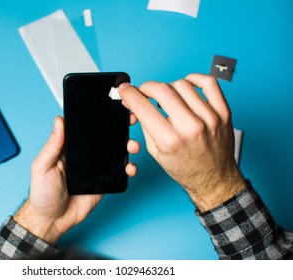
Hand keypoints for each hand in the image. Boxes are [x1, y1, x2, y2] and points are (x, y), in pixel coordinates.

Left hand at [14, 116, 139, 243]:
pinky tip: (130, 167)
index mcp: (69, 148)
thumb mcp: (42, 166)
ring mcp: (96, 169)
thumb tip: (59, 121)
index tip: (111, 108)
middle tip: (129, 120)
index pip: (86, 128)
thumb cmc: (42, 193)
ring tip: (133, 146)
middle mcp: (85, 156)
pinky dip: (128, 168)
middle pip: (105, 138)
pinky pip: (119, 172)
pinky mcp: (104, 182)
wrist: (52, 220)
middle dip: (119, 128)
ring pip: (115, 153)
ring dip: (127, 146)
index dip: (98, 118)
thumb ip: (52, 145)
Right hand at [119, 74, 245, 211]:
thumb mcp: (156, 151)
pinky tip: (187, 85)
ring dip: (169, 87)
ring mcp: (209, 117)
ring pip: (182, 84)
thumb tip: (135, 102)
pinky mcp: (223, 112)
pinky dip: (194, 78)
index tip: (126, 88)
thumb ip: (144, 124)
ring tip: (168, 97)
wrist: (213, 178)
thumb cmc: (185, 167)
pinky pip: (208, 82)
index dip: (129, 93)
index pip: (143, 106)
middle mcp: (190, 127)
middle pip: (161, 90)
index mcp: (170, 140)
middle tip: (144, 92)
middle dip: (147, 87)